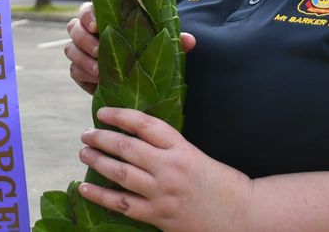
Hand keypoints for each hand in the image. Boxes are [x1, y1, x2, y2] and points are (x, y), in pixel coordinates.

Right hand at [66, 3, 195, 94]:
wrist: (139, 82)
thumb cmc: (147, 54)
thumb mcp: (160, 46)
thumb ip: (172, 41)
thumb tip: (189, 40)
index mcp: (105, 18)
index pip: (88, 9)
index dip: (88, 16)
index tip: (97, 25)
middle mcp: (89, 32)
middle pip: (73, 27)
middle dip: (84, 39)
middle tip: (99, 51)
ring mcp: (81, 51)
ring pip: (70, 49)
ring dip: (83, 60)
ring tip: (100, 71)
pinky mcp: (79, 71)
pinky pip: (73, 71)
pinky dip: (83, 75)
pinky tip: (97, 82)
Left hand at [78, 107, 250, 231]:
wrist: (244, 215)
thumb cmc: (220, 183)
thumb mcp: (195, 154)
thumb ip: (168, 146)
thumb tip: (134, 135)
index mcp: (181, 148)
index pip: (144, 124)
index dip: (119, 115)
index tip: (102, 111)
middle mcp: (171, 168)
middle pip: (127, 147)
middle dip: (101, 138)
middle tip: (85, 134)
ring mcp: (164, 193)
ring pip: (121, 174)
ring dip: (97, 162)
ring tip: (84, 153)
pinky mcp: (160, 216)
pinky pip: (123, 204)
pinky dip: (100, 196)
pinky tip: (85, 188)